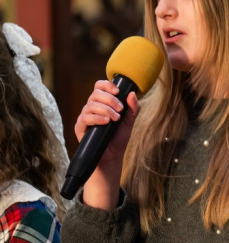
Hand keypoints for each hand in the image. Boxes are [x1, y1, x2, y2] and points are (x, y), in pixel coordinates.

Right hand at [75, 80, 140, 208]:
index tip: (118, 92)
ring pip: (90, 105)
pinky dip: (97, 118)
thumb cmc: (118, 139)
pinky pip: (85, 118)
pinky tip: (106, 122)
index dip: (107, 85)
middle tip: (120, 109)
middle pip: (95, 94)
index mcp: (102, 104)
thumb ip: (133, 108)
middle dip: (110, 99)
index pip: (99, 87)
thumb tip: (133, 94)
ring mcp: (85, 117)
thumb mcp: (129, 122)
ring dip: (105, 109)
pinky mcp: (80, 128)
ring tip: (115, 119)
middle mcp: (92, 108)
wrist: (111, 157)